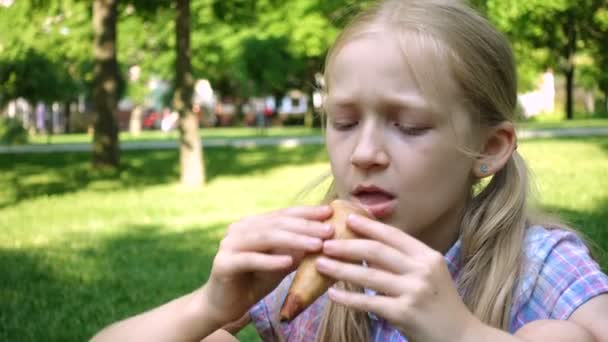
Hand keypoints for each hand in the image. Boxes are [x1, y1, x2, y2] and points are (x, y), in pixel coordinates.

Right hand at [202, 205, 333, 325]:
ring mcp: (229, 244)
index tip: (329, 212)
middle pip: (277, 223)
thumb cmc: (255, 281)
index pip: (283, 214)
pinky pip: (250, 259)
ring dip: (294, 240)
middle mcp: (239, 228)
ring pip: (266, 238)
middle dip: (306, 226)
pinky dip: (270, 260)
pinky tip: (289, 262)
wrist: (224, 305)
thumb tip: (325, 238)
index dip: (306, 212)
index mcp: (252, 224)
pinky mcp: (223, 263)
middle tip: (329, 230)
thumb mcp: (281, 263)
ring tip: (317, 244)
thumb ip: (296, 250)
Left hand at [315, 214, 475, 341]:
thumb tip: (367, 247)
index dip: (369, 226)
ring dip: (341, 269)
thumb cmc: (439, 304)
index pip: (393, 235)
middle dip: (348, 245)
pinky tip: (332, 294)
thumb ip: (402, 261)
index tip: (348, 218)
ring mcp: (414, 292)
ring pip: (370, 276)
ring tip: (320, 264)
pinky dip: (348, 298)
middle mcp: (422, 270)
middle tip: (325, 242)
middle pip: (378, 251)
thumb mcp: (427, 275)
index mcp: (428, 256)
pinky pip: (369, 303)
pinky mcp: (405, 313)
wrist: (460, 337)